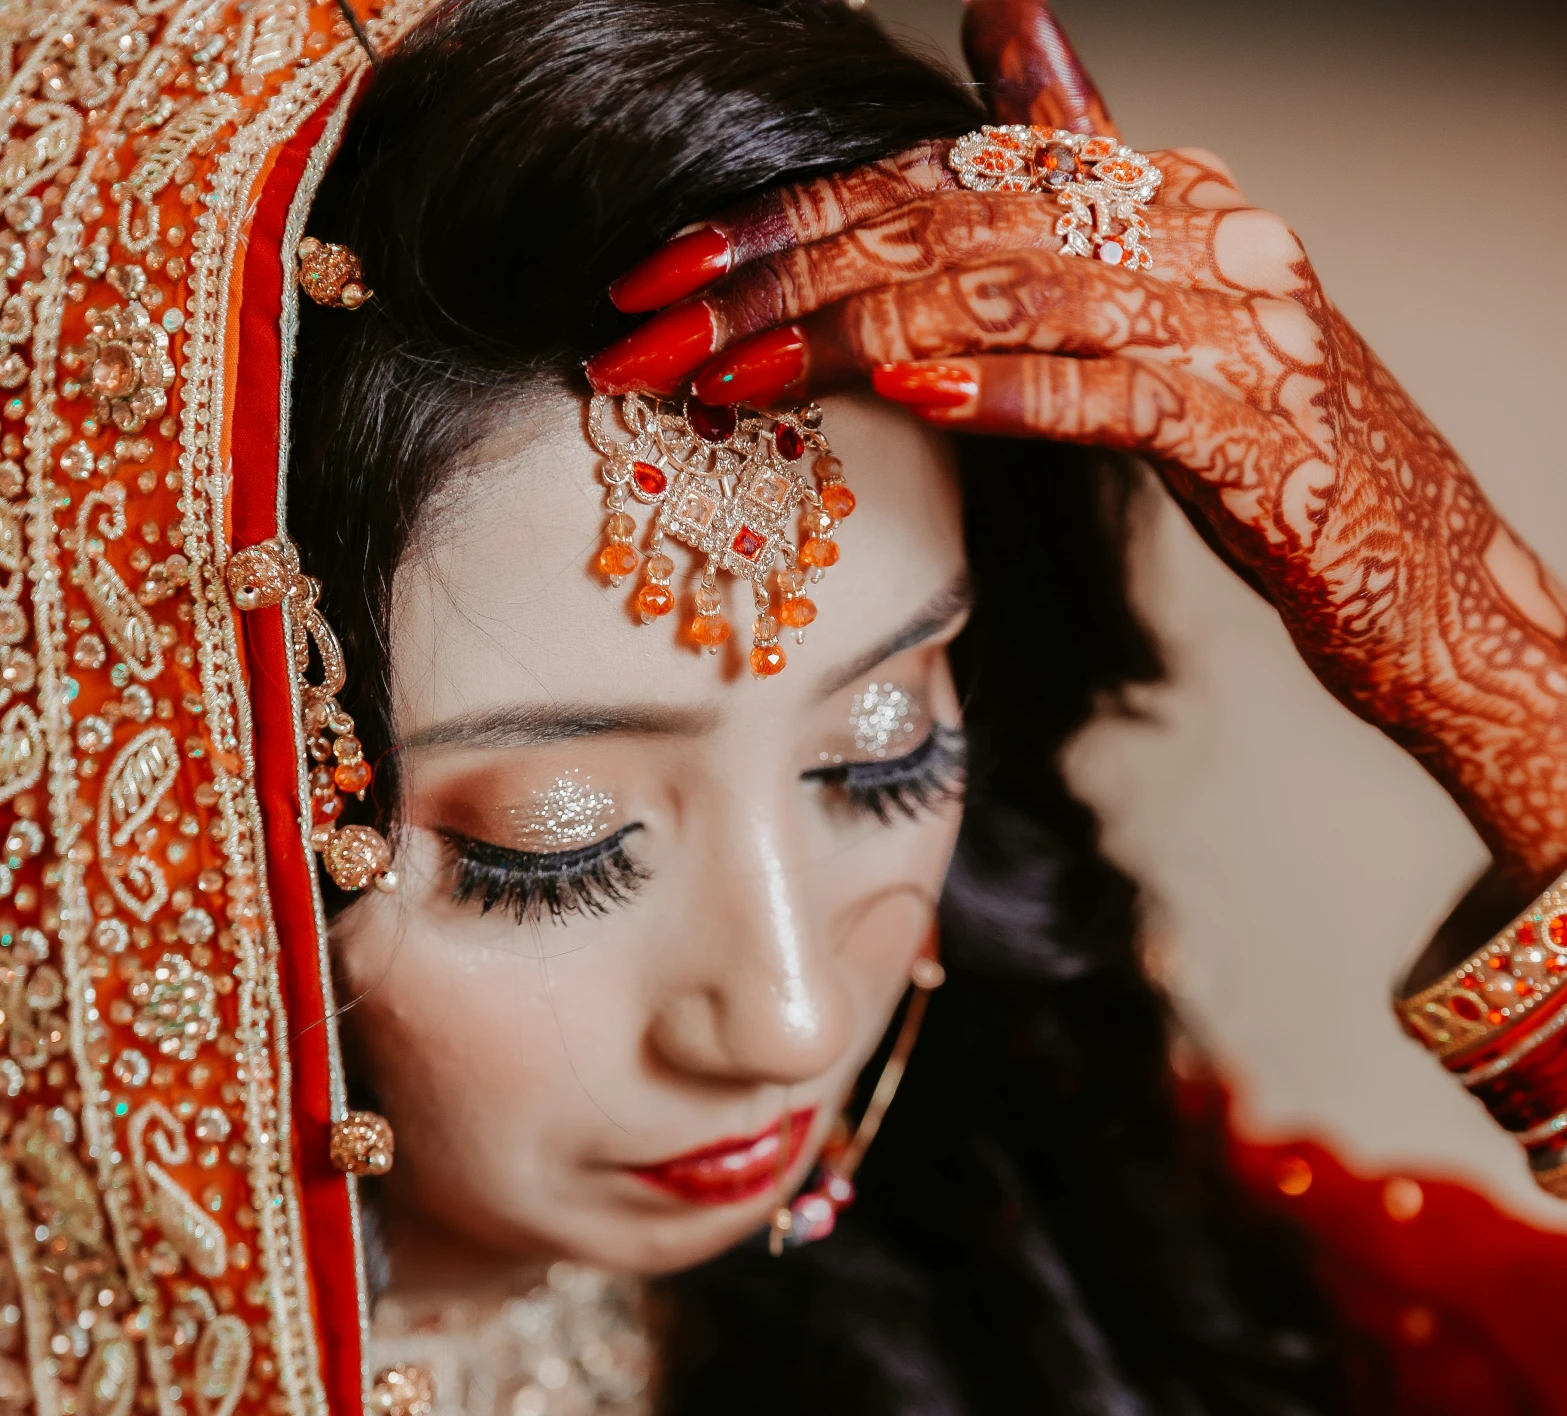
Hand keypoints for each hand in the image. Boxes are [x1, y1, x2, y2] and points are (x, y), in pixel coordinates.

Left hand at [589, 1, 1566, 879]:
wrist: (1431, 584)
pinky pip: (1113, 393)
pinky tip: (905, 389)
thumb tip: (1009, 30)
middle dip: (773, 280)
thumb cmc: (1281, 461)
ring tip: (723, 378)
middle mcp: (1197, 231)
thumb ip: (1086, 179)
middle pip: (947, 223)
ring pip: (1006, 295)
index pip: (937, 178)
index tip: (658, 278)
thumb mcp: (1169, 309)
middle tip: (640, 334)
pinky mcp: (1256, 434)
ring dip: (844, 334)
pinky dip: (1007, 387)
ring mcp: (1231, 327)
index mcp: (1163, 194)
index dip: (784, 223)